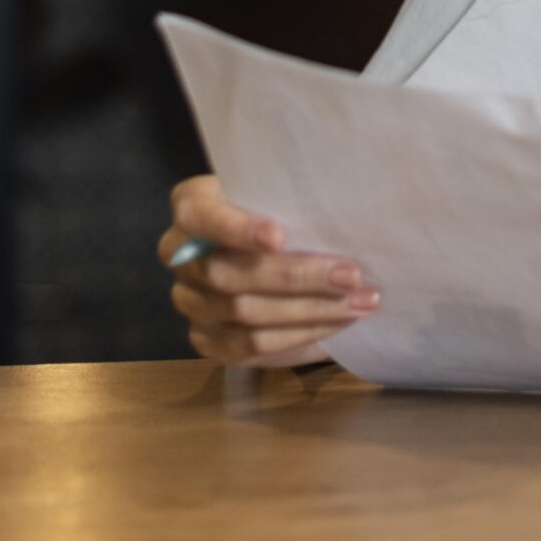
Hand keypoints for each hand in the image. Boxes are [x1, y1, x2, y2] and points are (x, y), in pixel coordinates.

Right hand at [159, 174, 379, 366]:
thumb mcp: (280, 192)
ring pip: (245, 317)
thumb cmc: (281, 208)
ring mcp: (190, 302)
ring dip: (310, 312)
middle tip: (352, 275)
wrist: (266, 244)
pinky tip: (336, 329)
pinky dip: (299, 338)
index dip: (237, 229)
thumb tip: (341, 217)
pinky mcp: (206, 340)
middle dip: (297, 278)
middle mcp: (180, 257)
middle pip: (229, 277)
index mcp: (192, 208)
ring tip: (360, 303)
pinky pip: (249, 349)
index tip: (279, 236)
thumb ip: (291, 200)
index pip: (201, 218)